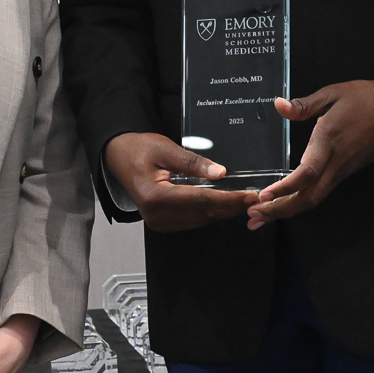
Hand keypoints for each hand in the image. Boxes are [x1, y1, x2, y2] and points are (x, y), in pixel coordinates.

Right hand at [104, 132, 256, 231]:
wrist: (119, 157)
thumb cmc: (139, 150)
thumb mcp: (166, 149)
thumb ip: (193, 163)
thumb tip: (220, 173)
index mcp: (155, 197)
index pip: (200, 201)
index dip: (227, 199)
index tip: (248, 196)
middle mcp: (156, 215)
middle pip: (203, 214)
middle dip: (230, 207)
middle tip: (254, 200)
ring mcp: (159, 222)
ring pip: (200, 220)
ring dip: (223, 211)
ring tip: (244, 202)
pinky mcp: (163, 223)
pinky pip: (193, 221)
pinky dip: (210, 213)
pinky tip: (224, 204)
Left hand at [247, 80, 373, 229]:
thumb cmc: (366, 98)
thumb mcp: (333, 93)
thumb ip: (304, 104)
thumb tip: (278, 105)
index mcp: (330, 141)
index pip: (307, 172)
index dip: (285, 187)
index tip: (264, 195)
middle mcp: (337, 162)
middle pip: (310, 196)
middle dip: (281, 210)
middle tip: (254, 217)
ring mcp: (344, 169)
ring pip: (316, 198)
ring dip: (289, 209)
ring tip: (264, 215)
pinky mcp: (347, 171)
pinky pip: (323, 190)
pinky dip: (302, 200)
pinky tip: (287, 201)